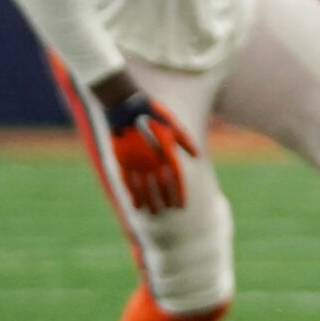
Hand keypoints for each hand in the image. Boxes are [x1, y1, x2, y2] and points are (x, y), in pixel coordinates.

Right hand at [104, 90, 199, 213]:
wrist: (124, 107)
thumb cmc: (152, 113)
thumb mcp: (173, 124)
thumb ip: (185, 141)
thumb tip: (197, 156)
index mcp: (166, 151)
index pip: (175, 179)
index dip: (179, 194)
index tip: (181, 206)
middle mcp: (152, 160)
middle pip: (160, 187)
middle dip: (166, 201)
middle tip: (169, 212)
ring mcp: (136, 162)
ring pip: (144, 188)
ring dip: (150, 202)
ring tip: (154, 214)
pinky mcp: (122, 161)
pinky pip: (128, 183)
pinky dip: (133, 195)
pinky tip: (136, 206)